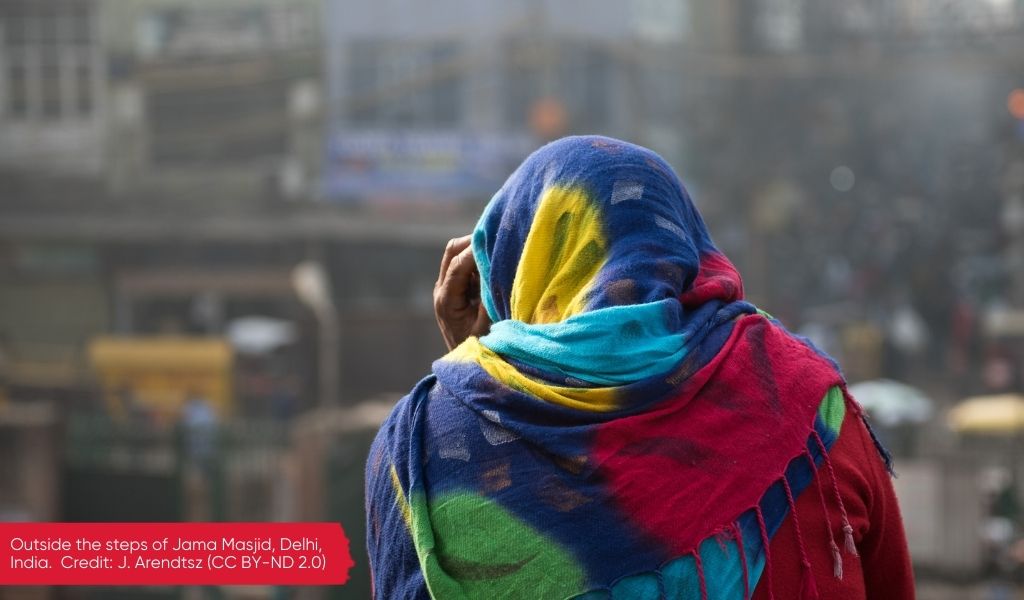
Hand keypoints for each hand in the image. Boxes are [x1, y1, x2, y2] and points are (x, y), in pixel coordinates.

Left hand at [434, 235, 491, 350]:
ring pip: (458, 254)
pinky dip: (479, 260)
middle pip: (452, 251)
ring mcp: (447, 288)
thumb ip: (490, 297)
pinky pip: (466, 265)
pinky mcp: (457, 289)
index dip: (476, 250)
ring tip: (499, 250)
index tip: (498, 241)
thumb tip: (498, 270)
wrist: (467, 365)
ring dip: (477, 250)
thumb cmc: (479, 348)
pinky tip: (496, 262)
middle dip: (474, 243)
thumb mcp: (487, 325)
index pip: (458, 264)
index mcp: (446, 300)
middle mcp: (442, 290)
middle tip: (499, 240)